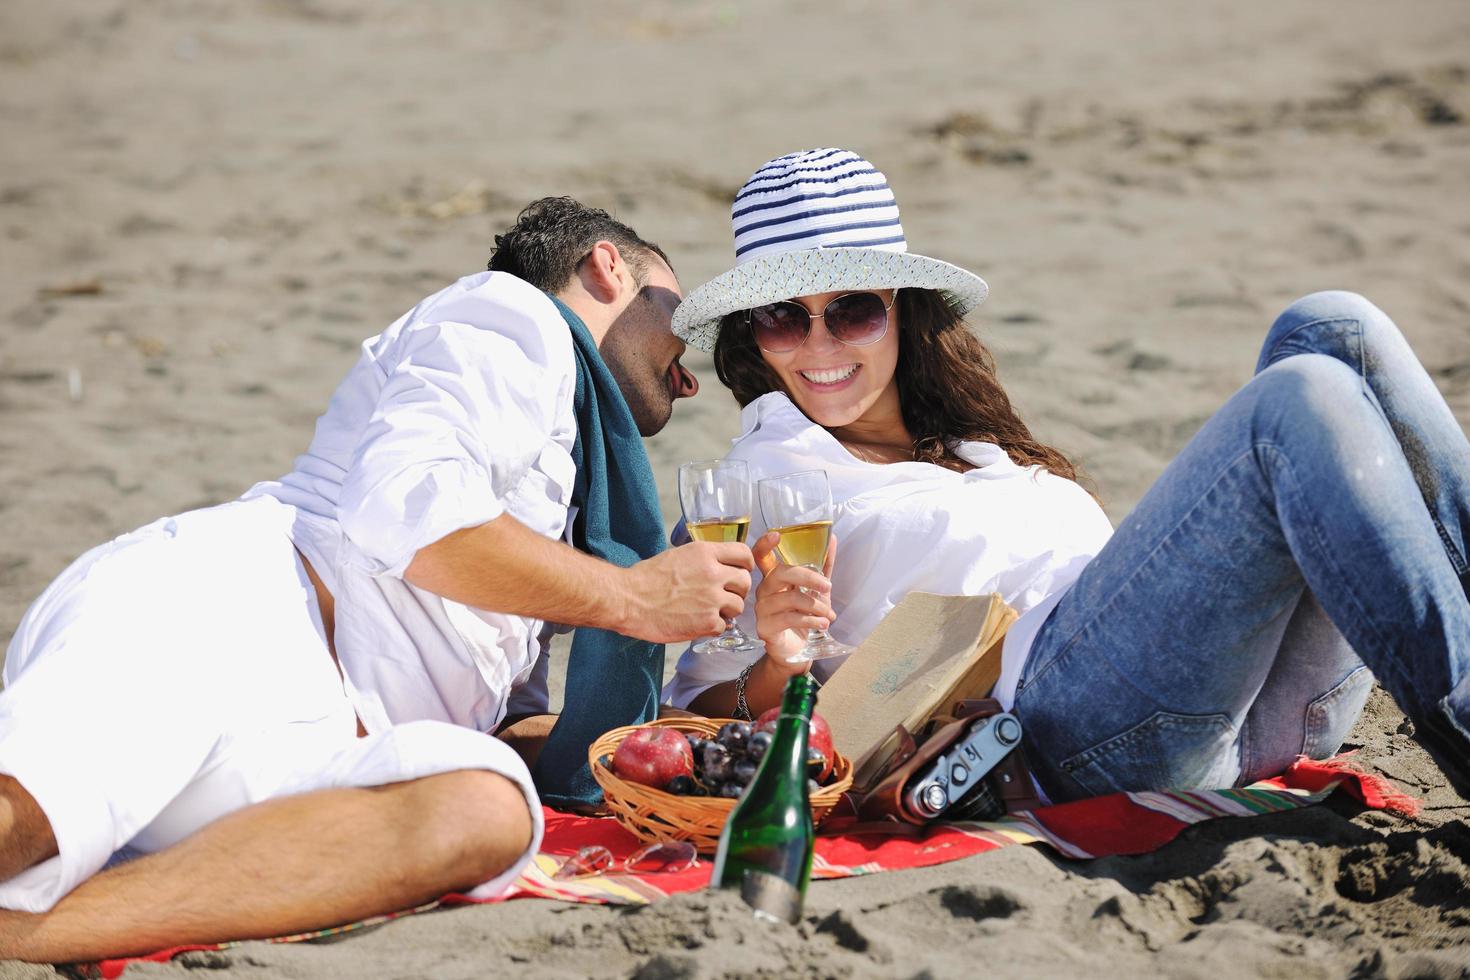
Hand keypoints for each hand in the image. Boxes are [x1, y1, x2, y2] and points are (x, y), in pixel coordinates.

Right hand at [617, 542, 753, 642]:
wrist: (628, 599)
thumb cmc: (647, 578)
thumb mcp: (678, 555)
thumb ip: (703, 559)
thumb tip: (719, 566)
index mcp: (705, 553)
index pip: (744, 554)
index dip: (744, 565)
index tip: (739, 572)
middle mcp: (713, 573)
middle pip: (745, 581)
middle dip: (737, 590)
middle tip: (724, 596)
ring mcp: (712, 599)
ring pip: (739, 606)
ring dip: (727, 610)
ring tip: (708, 611)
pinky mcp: (707, 622)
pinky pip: (724, 626)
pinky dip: (713, 627)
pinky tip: (698, 623)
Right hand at [750, 530, 836, 668]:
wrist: (797, 650)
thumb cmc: (803, 616)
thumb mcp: (817, 590)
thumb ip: (823, 566)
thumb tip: (832, 539)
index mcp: (773, 578)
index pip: (761, 557)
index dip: (764, 545)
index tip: (776, 535)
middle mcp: (763, 591)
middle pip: (780, 573)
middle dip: (808, 578)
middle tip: (828, 587)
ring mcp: (762, 610)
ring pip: (789, 598)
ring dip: (815, 605)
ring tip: (829, 614)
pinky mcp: (765, 628)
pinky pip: (789, 618)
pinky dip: (811, 620)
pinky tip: (822, 623)